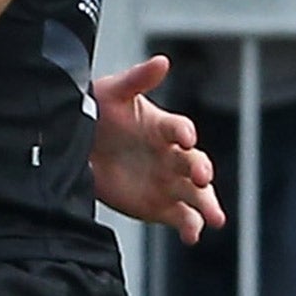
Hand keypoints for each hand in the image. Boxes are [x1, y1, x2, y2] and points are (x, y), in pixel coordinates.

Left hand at [89, 55, 224, 244]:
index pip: (180, 129)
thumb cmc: (98, 113)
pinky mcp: (160, 206)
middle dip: (201, 171)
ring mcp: (168, 182)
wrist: (80, 149)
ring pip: (196, 195)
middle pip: (195, 164)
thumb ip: (138, 79)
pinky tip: (191, 235)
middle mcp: (172, 156)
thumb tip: (162, 60)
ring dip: (207, 205)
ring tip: (215, 218)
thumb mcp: (113, 93)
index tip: (184, 137)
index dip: (183, 132)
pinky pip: (181, 217)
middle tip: (201, 177)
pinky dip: (190, 226)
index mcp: (163, 128)